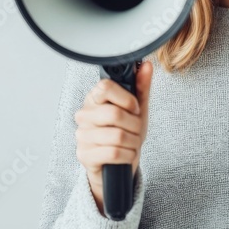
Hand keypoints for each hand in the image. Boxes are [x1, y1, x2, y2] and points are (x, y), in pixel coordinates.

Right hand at [74, 61, 152, 215]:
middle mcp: (84, 115)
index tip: (134, 108)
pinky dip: (127, 155)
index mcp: (94, 99)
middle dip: (135, 125)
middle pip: (114, 114)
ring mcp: (82, 135)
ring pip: (117, 136)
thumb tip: (146, 65)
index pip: (105, 87)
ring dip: (133, 142)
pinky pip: (113, 153)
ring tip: (132, 143)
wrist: (118, 163)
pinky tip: (126, 155)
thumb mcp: (137, 109)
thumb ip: (141, 87)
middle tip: (136, 129)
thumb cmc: (126, 132)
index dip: (126, 99)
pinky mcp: (84, 155)